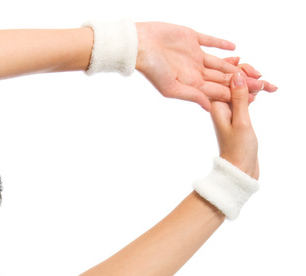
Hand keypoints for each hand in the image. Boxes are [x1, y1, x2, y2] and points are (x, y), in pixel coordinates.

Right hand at [136, 22, 275, 110]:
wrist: (140, 45)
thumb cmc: (151, 69)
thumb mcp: (171, 88)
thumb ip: (192, 96)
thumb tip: (210, 107)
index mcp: (191, 84)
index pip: (218, 90)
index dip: (237, 94)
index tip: (255, 97)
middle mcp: (194, 71)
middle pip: (223, 78)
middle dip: (242, 82)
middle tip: (263, 85)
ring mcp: (194, 55)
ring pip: (221, 63)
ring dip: (237, 66)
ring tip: (255, 70)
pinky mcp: (191, 39)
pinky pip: (210, 42)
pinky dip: (222, 44)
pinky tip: (234, 48)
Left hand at [211, 72, 258, 178]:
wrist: (238, 169)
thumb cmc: (238, 149)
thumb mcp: (241, 121)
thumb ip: (238, 97)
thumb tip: (236, 74)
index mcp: (215, 105)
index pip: (224, 76)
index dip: (241, 71)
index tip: (258, 77)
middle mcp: (219, 106)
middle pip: (232, 79)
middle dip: (250, 76)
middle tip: (265, 85)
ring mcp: (227, 109)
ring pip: (240, 86)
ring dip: (256, 84)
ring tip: (270, 87)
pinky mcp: (236, 114)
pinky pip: (244, 96)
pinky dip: (256, 92)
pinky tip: (266, 91)